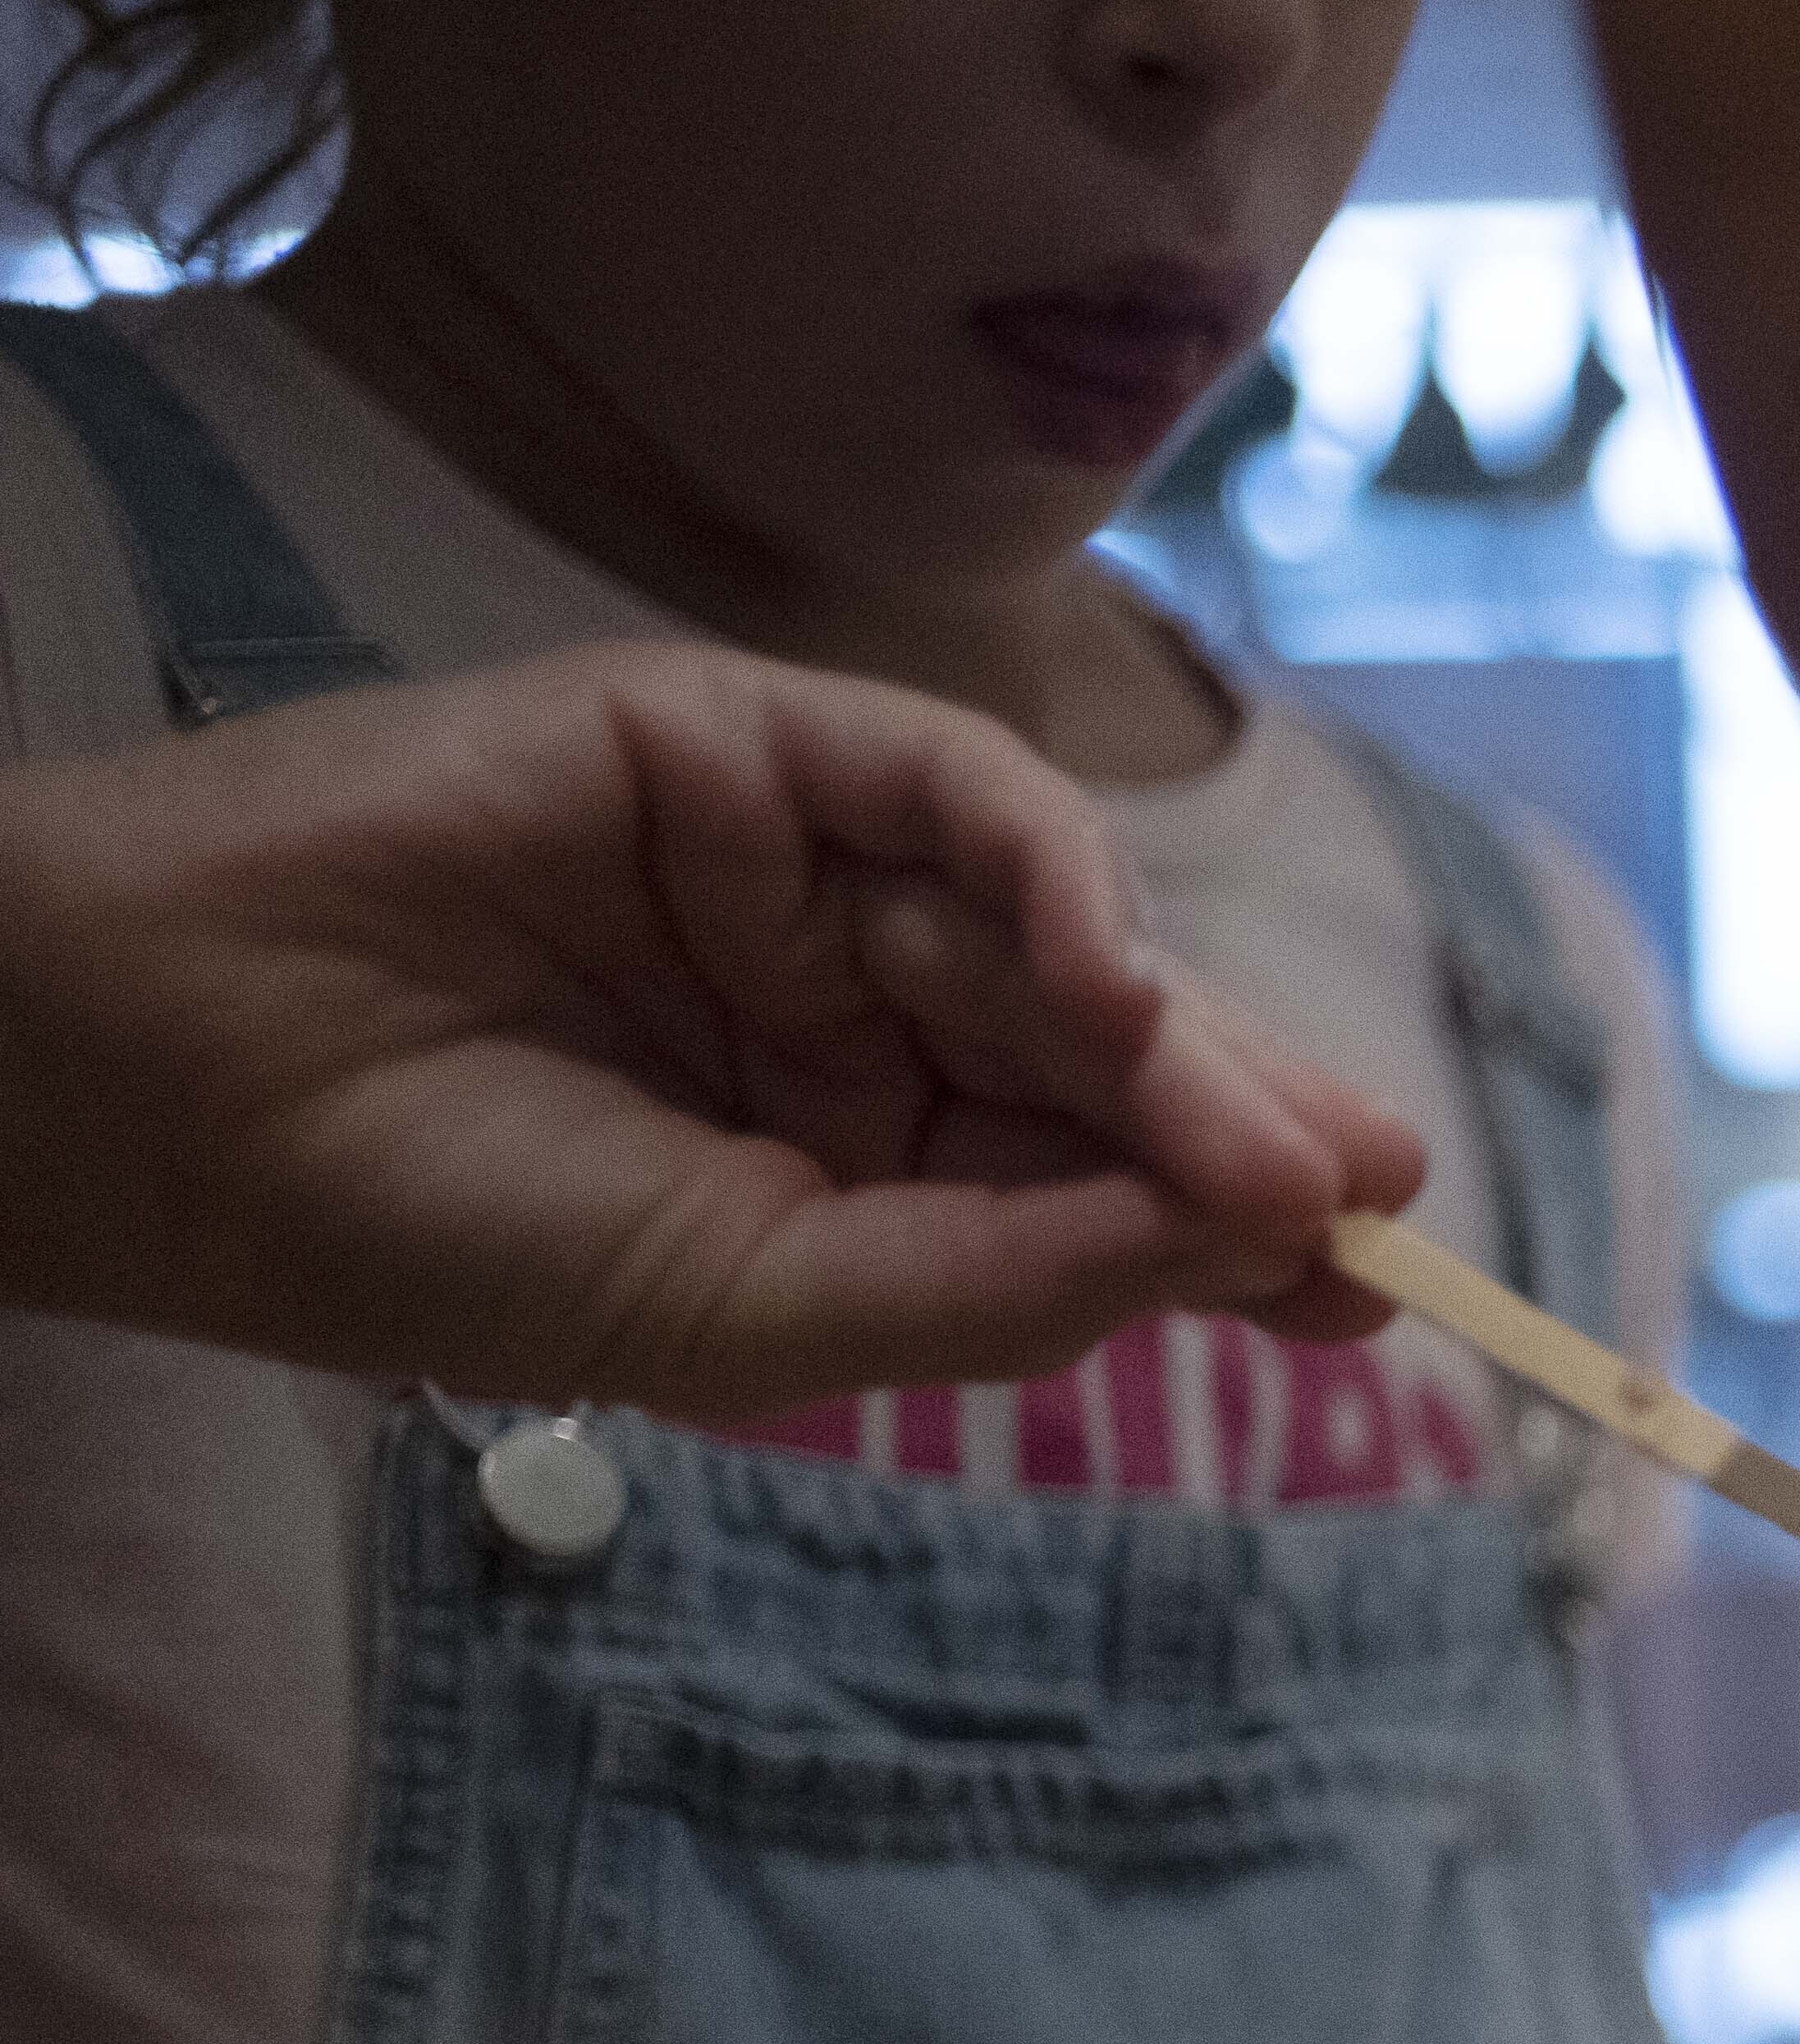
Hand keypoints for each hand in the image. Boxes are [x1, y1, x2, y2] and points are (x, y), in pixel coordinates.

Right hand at [0, 643, 1425, 1411]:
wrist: (178, 1091)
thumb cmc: (445, 1221)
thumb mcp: (771, 1305)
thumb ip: (1012, 1274)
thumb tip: (1261, 1237)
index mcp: (840, 1149)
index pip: (1081, 1172)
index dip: (1233, 1211)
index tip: (1376, 1279)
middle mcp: (834, 1001)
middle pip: (1097, 1051)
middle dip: (1240, 1121)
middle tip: (1374, 1197)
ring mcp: (785, 864)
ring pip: (1044, 932)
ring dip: (1167, 1035)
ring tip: (1265, 1146)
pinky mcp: (728, 738)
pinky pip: (945, 789)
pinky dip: (1052, 877)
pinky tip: (1103, 980)